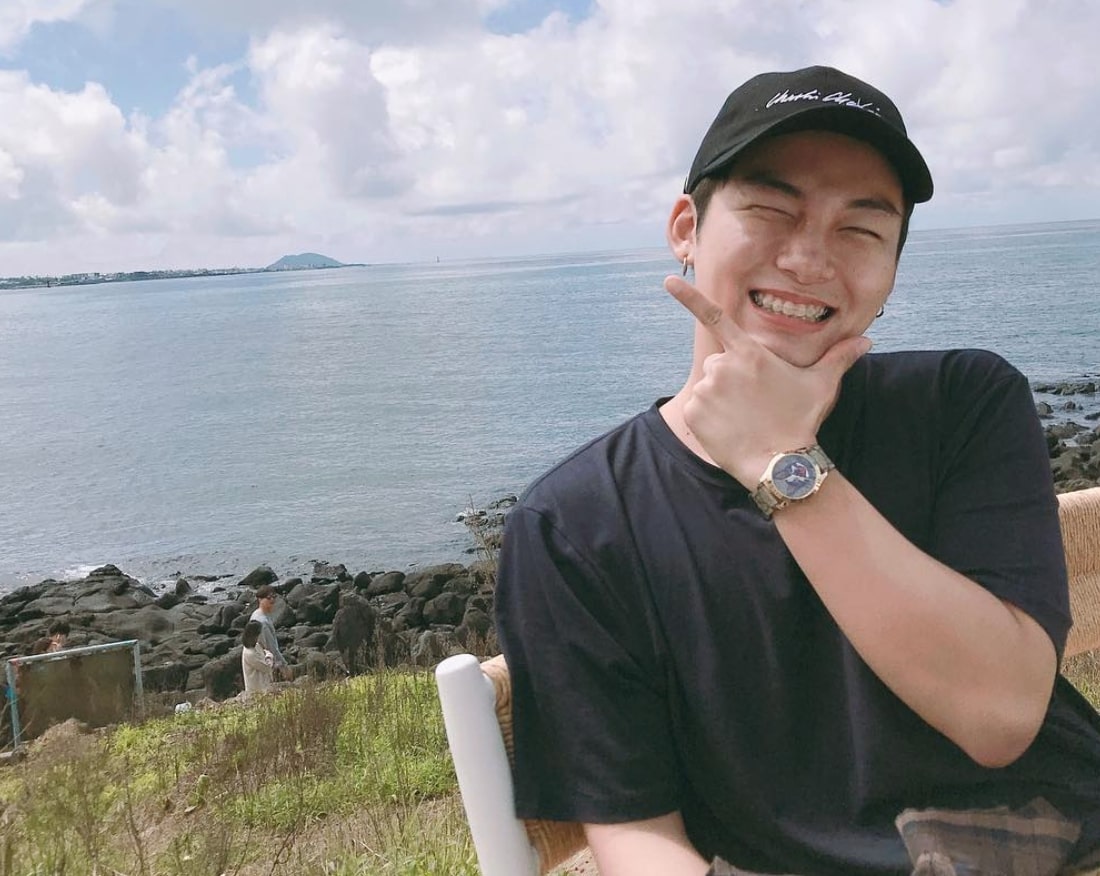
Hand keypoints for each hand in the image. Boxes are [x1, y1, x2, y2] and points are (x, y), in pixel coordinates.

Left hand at [664, 275, 870, 487]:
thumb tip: (865, 341)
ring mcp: (705, 389)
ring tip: (744, 417)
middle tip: (755, 401)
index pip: (715, 316)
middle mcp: (722, 366)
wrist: (780, 463)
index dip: (689, 297)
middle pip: (719, 364)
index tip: (667, 281)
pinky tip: (729, 429)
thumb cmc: (801, 420)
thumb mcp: (821, 385)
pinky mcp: (693, 412)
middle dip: (732, 378)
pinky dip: (708, 419)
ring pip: (708, 387)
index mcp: (749, 352)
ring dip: (720, 399)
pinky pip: (696, 409)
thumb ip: (838, 358)